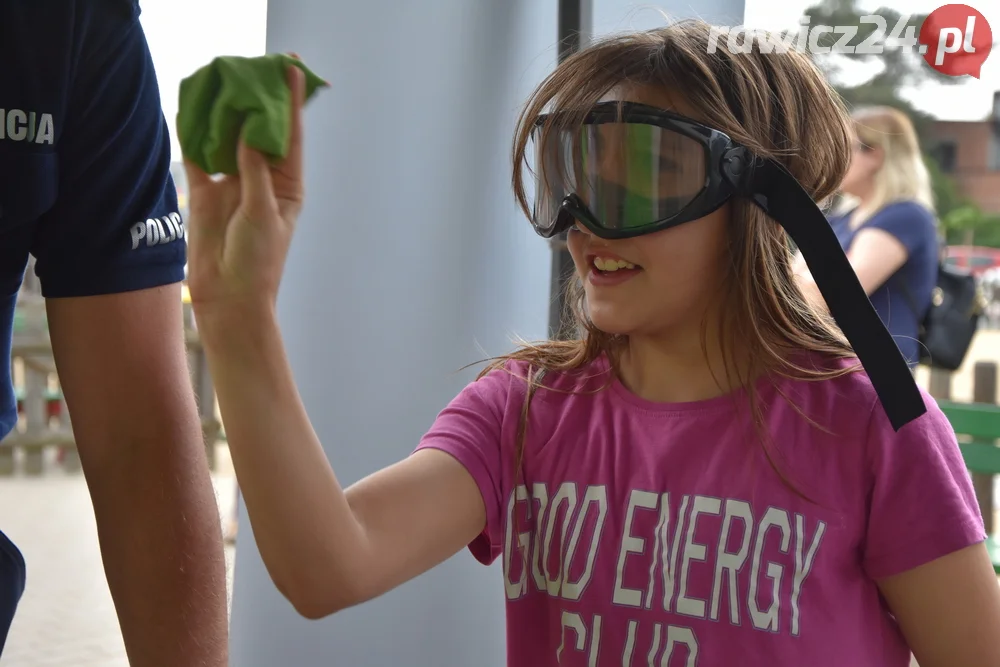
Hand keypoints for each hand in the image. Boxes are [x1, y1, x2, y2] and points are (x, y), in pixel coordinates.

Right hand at [183, 63, 305, 314]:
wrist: (229, 298)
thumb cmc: (258, 261)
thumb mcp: (262, 212)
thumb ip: (254, 172)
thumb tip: (249, 134)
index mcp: (287, 185)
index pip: (290, 137)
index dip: (290, 104)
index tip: (293, 70)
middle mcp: (262, 180)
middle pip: (259, 132)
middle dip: (256, 102)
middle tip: (251, 67)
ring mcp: (233, 186)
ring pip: (227, 141)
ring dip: (224, 115)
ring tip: (220, 80)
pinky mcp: (207, 195)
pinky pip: (199, 159)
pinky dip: (193, 138)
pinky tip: (188, 111)